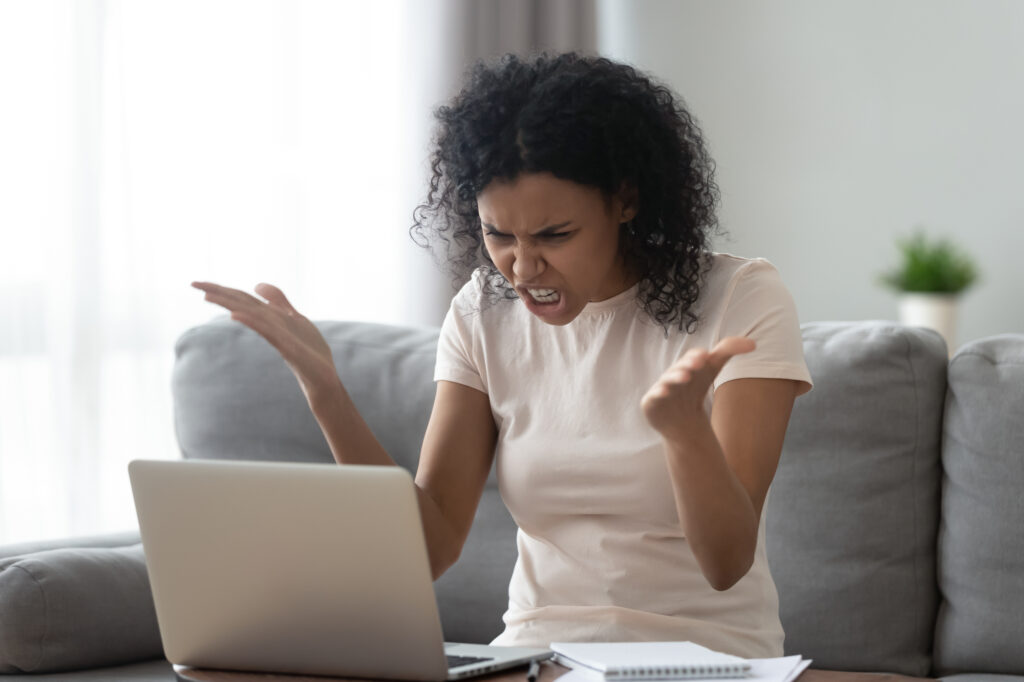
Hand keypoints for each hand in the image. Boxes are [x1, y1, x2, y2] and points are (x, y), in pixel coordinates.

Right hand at [191, 281, 340, 402]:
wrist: (324, 376)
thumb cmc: (309, 350)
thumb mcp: (294, 317)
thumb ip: (277, 301)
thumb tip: (256, 285)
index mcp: (269, 317)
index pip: (241, 299)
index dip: (221, 289)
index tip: (196, 283)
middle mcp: (269, 325)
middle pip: (241, 304)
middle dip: (218, 293)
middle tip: (192, 283)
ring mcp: (277, 336)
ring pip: (251, 316)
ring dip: (229, 304)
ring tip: (207, 295)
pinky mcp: (288, 349)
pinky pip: (268, 333)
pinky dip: (252, 322)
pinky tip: (236, 316)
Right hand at [641, 336, 755, 442]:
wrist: (680, 420)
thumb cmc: (695, 388)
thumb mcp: (712, 368)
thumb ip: (729, 351)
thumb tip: (754, 343)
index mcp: (689, 365)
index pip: (694, 356)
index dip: (698, 356)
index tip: (706, 356)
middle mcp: (674, 373)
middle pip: (680, 366)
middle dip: (688, 364)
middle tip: (699, 362)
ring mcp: (661, 386)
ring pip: (668, 380)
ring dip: (676, 376)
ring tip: (685, 376)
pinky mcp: (651, 401)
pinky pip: (654, 395)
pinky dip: (659, 392)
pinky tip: (665, 392)